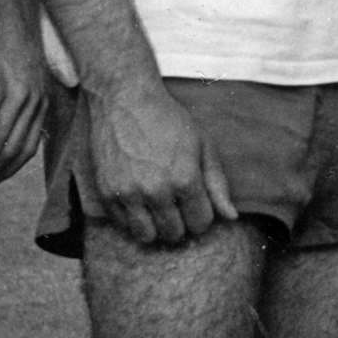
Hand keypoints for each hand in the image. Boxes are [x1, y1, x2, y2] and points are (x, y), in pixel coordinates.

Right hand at [0, 0, 47, 185]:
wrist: (10, 9)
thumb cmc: (14, 39)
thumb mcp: (31, 66)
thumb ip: (33, 86)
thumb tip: (40, 99)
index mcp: (40, 100)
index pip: (27, 146)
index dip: (10, 168)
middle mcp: (34, 99)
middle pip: (16, 149)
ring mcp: (19, 93)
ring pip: (2, 141)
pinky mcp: (2, 84)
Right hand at [86, 79, 236, 246]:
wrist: (125, 100)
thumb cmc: (168, 119)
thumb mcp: (202, 144)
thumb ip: (217, 183)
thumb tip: (231, 218)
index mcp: (185, 179)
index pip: (201, 223)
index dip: (202, 214)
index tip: (196, 203)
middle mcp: (156, 191)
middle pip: (174, 234)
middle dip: (181, 223)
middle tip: (177, 204)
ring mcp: (128, 194)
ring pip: (147, 237)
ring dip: (156, 227)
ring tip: (158, 208)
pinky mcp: (106, 193)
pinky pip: (123, 226)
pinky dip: (133, 220)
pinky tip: (139, 201)